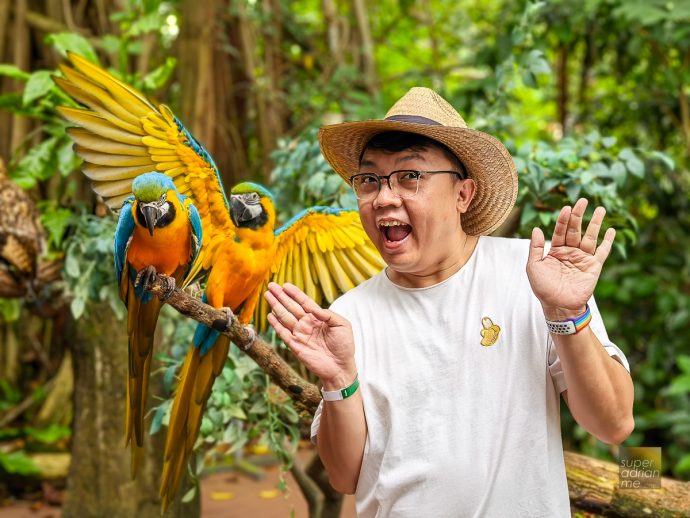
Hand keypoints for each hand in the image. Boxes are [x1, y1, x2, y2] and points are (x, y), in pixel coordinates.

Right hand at [264, 282, 356, 388]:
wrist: (340, 367)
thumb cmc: (344, 346)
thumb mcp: (342, 325)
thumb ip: (328, 314)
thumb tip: (313, 308)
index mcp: (318, 317)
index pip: (304, 302)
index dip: (294, 293)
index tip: (285, 285)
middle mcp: (307, 324)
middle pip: (291, 307)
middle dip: (281, 296)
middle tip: (271, 285)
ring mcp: (300, 334)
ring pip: (285, 317)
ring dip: (276, 306)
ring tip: (268, 295)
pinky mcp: (295, 346)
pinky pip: (283, 333)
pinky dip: (276, 324)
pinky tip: (270, 315)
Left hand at [527, 198, 614, 319]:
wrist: (558, 306)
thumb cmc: (543, 288)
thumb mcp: (534, 266)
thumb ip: (535, 248)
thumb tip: (536, 228)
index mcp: (556, 250)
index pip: (560, 230)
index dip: (563, 219)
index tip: (566, 207)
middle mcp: (570, 252)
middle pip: (575, 229)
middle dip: (579, 215)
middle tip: (583, 201)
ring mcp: (582, 258)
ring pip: (590, 237)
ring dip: (595, 223)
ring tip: (600, 209)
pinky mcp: (593, 267)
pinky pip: (602, 252)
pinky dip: (608, 242)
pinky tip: (611, 230)